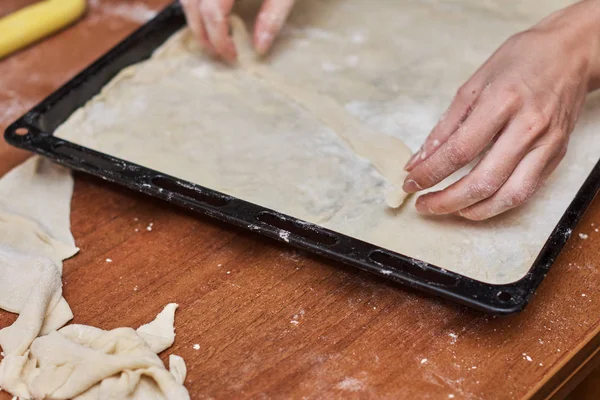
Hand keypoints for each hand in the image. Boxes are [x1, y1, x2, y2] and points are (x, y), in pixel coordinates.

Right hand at [181, 0, 295, 61]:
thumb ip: (273, 16)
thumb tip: (260, 49)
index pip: (212, 13)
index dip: (219, 39)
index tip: (232, 57)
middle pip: (192, 5)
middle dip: (201, 33)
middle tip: (217, 53)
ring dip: (194, 18)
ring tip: (210, 38)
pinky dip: (194, 4)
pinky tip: (208, 15)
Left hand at [403, 0, 599, 219]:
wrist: (570, 53)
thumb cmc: (519, 62)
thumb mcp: (473, 85)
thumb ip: (445, 127)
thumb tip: (418, 161)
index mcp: (502, 102)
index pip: (458, 151)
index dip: (430, 173)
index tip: (410, 182)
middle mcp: (528, 127)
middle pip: (483, 181)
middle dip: (446, 200)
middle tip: (424, 204)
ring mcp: (547, 145)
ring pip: (508, 195)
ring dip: (473, 210)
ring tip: (448, 210)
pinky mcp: (557, 156)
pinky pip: (526, 191)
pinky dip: (498, 204)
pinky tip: (476, 203)